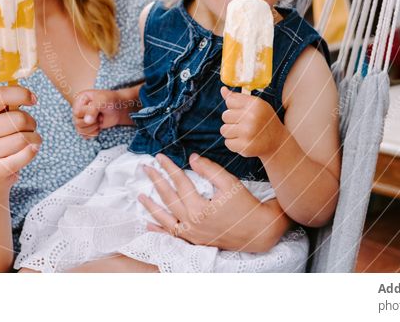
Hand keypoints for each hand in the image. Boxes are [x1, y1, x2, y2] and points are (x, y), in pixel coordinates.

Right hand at [0, 85, 40, 190]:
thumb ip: (8, 103)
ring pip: (23, 138)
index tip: (33, 100)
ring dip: (34, 138)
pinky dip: (32, 151)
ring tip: (28, 141)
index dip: (21, 94)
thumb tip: (28, 96)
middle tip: (29, 128)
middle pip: (18, 119)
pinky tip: (31, 149)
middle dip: (31, 122)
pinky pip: (24, 156)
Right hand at [72, 89, 133, 138]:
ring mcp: (82, 119)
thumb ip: (93, 109)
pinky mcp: (86, 127)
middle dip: (92, 122)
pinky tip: (99, 128)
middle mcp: (79, 110)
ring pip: (80, 130)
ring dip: (93, 128)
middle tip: (101, 116)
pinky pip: (84, 135)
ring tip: (100, 120)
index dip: (88, 114)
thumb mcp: (102, 101)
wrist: (118, 108)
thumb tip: (87, 121)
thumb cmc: (110, 101)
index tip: (98, 110)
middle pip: (77, 123)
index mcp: (80, 100)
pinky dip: (93, 133)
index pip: (77, 112)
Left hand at [138, 153, 289, 252]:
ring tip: (140, 196)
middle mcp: (192, 223)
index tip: (159, 157)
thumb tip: (191, 158)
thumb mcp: (229, 183)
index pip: (179, 182)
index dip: (168, 167)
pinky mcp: (195, 242)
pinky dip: (159, 230)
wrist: (259, 231)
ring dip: (151, 207)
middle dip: (155, 181)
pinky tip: (149, 224)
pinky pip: (172, 236)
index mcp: (200, 207)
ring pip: (165, 219)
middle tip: (145, 168)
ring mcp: (192, 235)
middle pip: (168, 198)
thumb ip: (209, 169)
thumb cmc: (246, 205)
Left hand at [220, 86, 284, 159]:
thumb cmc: (263, 120)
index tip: (243, 113)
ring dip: (231, 133)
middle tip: (245, 125)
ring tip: (244, 134)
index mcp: (254, 104)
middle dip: (232, 121)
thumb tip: (222, 89)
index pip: (230, 101)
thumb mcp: (255, 105)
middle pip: (225, 116)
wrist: (278, 142)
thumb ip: (238, 97)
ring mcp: (248, 132)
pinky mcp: (245, 146)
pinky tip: (245, 142)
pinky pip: (227, 142)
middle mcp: (252, 117)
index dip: (234, 108)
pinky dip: (234, 144)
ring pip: (224, 130)